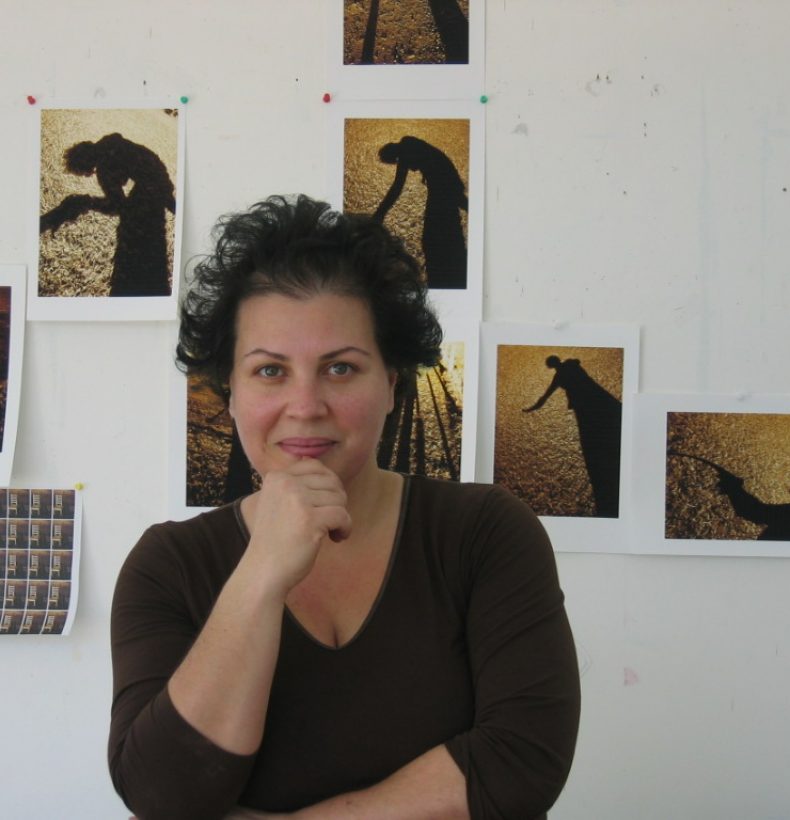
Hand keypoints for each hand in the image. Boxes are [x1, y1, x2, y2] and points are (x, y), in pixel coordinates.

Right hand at [244, 459, 350, 594]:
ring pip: (340, 498)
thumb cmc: (276, 540)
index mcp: (276, 477)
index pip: (316, 467)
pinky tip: (335, 538)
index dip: (327, 486)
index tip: (322, 506)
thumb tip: (322, 467)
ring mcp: (297, 500)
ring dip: (340, 517)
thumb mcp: (278, 502)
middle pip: (331, 482)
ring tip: (328, 532)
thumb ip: (295, 484)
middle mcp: (285, 483)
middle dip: (335, 502)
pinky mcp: (310, 519)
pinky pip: (343, 515)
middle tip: (327, 521)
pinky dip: (345, 528)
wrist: (263, 571)